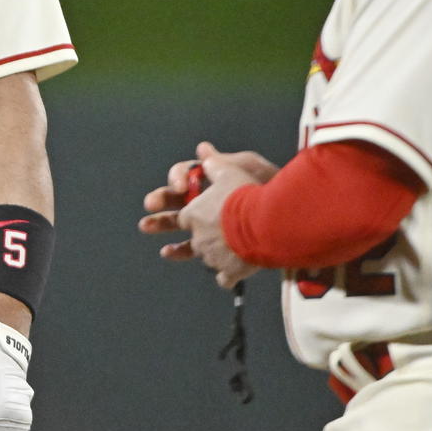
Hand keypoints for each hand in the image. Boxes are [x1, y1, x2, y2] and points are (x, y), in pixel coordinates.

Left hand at [139, 141, 277, 287]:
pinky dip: (228, 276)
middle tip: (166, 251)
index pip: (183, 218)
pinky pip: (225, 278)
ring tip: (216, 257)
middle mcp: (198, 237)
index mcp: (193, 214)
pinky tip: (231, 276)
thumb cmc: (245, 194)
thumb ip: (214, 163)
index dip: (185, 216)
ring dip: (212, 256)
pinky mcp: (229, 271)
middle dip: (183, 245)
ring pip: (208, 259)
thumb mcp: (229, 171)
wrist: (265, 221)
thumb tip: (203, 152)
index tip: (184, 219)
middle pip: (191, 242)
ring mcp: (212, 257)